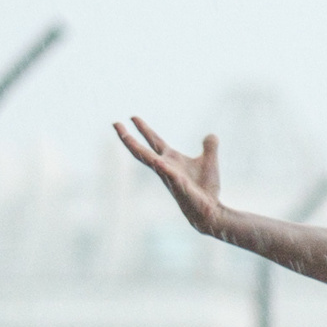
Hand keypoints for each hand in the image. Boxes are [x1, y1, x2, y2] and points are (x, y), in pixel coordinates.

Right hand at [113, 117, 223, 235]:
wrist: (209, 209)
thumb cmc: (206, 188)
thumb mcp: (209, 161)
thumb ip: (209, 147)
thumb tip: (211, 135)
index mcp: (171, 159)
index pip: (154, 141)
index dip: (144, 129)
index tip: (132, 117)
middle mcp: (165, 166)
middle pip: (143, 150)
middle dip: (128, 137)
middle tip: (115, 123)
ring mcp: (169, 176)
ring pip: (149, 160)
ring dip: (136, 148)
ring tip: (125, 135)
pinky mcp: (178, 185)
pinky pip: (169, 174)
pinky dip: (163, 168)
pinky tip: (158, 161)